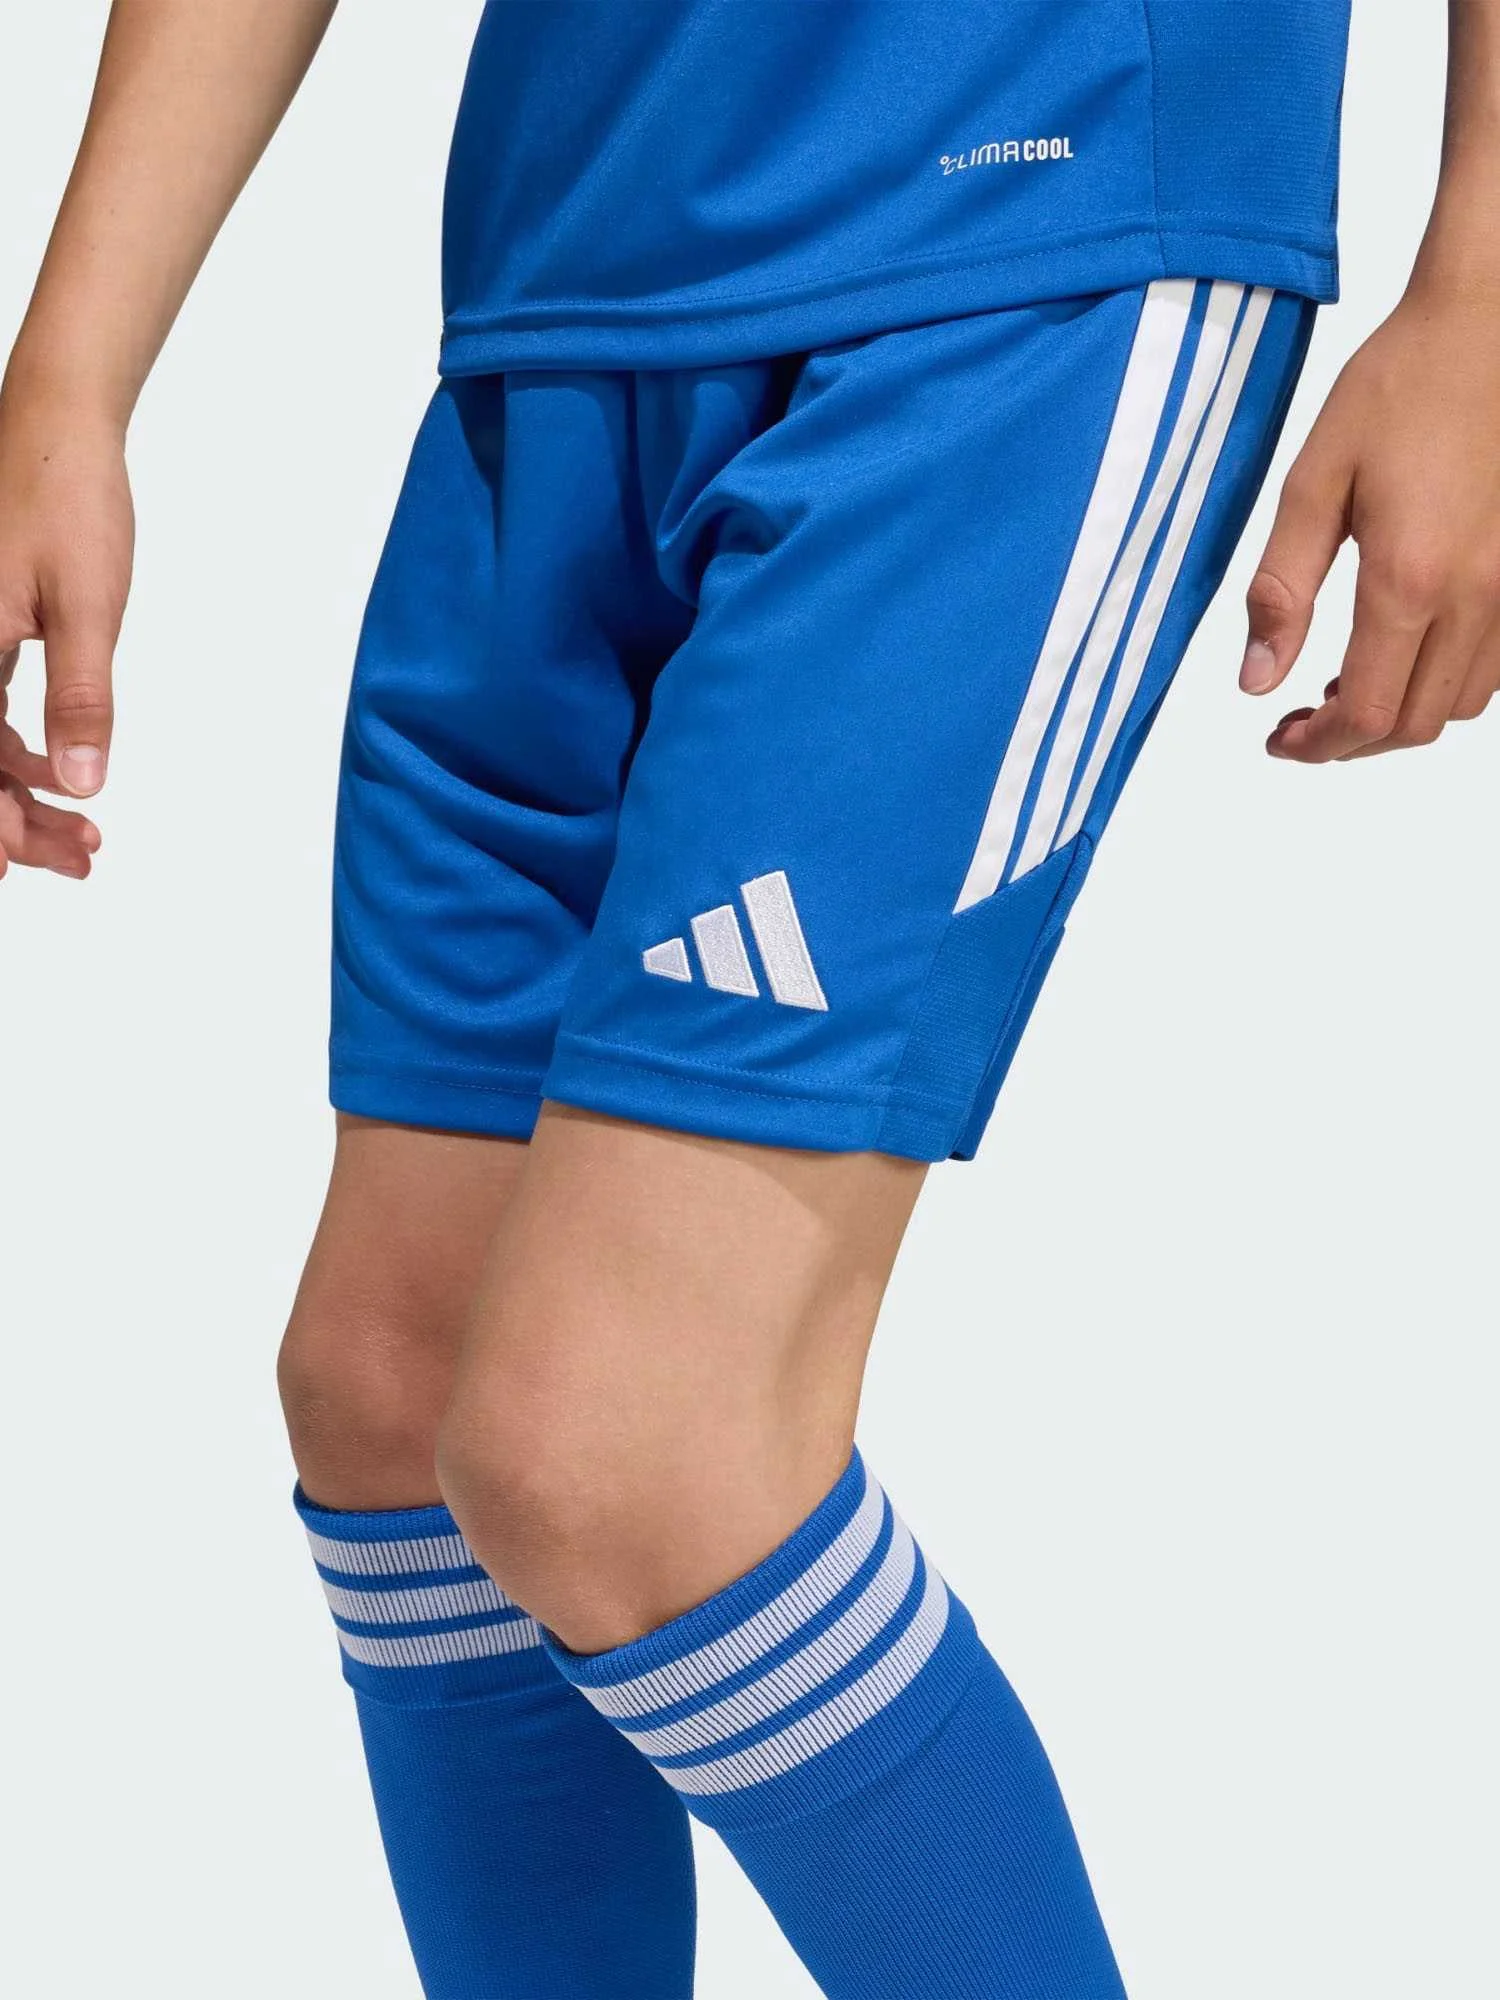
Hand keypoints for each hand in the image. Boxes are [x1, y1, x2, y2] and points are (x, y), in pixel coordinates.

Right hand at [0, 388, 132, 877]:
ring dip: (23, 795)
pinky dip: (24, 754)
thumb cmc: (66, 499)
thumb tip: (84, 780)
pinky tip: (66, 777)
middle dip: (12, 823)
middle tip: (78, 858)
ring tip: (85, 837)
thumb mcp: (85, 606)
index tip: (17, 867)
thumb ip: (81, 698)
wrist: (59, 429)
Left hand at [1242, 285, 1499, 759]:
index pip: (1363, 715)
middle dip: (1349, 742)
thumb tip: (1256, 678)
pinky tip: (1402, 649)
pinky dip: (1442, 683)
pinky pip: (1494, 667)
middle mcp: (1475, 597)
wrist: (1489, 324)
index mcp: (1409, 580)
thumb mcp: (1314, 482)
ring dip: (1397, 715)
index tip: (1278, 741)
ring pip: (1458, 705)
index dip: (1315, 747)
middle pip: (1412, 725)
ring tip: (1343, 684)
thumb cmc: (1402, 385)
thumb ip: (1282, 588)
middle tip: (1298, 723)